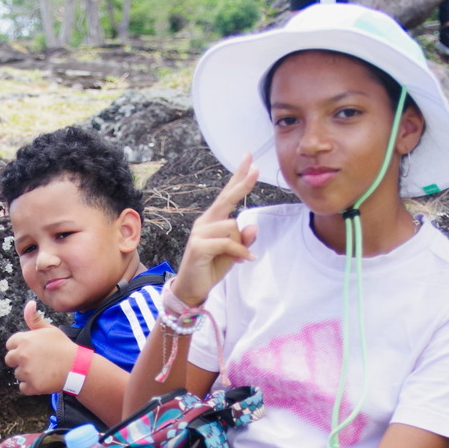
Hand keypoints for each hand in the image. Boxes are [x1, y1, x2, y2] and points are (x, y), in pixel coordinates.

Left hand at [4, 300, 76, 393]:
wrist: (77, 367)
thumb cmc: (63, 347)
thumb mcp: (50, 330)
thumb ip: (35, 319)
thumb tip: (29, 304)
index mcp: (24, 340)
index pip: (10, 344)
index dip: (19, 347)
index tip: (31, 351)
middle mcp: (22, 355)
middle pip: (9, 360)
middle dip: (20, 361)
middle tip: (36, 362)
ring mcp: (26, 371)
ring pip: (18, 374)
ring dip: (27, 374)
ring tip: (43, 370)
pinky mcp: (32, 386)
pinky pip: (23, 388)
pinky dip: (31, 386)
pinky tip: (42, 380)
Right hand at [172, 156, 259, 306]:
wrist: (192, 288)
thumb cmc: (211, 268)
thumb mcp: (234, 254)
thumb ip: (243, 240)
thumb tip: (253, 225)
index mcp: (212, 220)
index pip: (227, 195)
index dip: (238, 177)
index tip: (249, 158)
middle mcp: (204, 222)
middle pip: (227, 199)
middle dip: (242, 183)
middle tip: (256, 167)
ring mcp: (199, 233)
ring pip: (233, 228)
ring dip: (240, 245)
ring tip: (237, 258)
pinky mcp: (199, 246)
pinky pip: (228, 243)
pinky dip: (239, 253)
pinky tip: (243, 261)